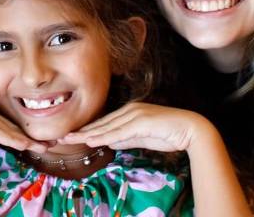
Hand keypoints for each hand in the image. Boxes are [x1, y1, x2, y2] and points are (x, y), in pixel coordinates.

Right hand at [0, 92, 48, 155]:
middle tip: (52, 144)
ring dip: (27, 139)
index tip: (36, 145)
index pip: (6, 129)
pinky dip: (12, 138)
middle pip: (13, 128)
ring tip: (44, 146)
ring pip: (9, 130)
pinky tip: (24, 144)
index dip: (22, 137)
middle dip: (32, 137)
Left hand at [60, 102, 209, 152]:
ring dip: (87, 134)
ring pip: (106, 127)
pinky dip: (104, 136)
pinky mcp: (141, 121)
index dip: (87, 130)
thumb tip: (109, 142)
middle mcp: (130, 110)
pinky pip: (119, 131)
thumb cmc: (169, 133)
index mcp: (130, 112)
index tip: (72, 136)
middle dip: (81, 131)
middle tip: (62, 137)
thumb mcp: (142, 138)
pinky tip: (92, 141)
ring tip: (70, 140)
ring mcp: (135, 114)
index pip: (104, 123)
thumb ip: (126, 138)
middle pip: (101, 123)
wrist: (191, 129)